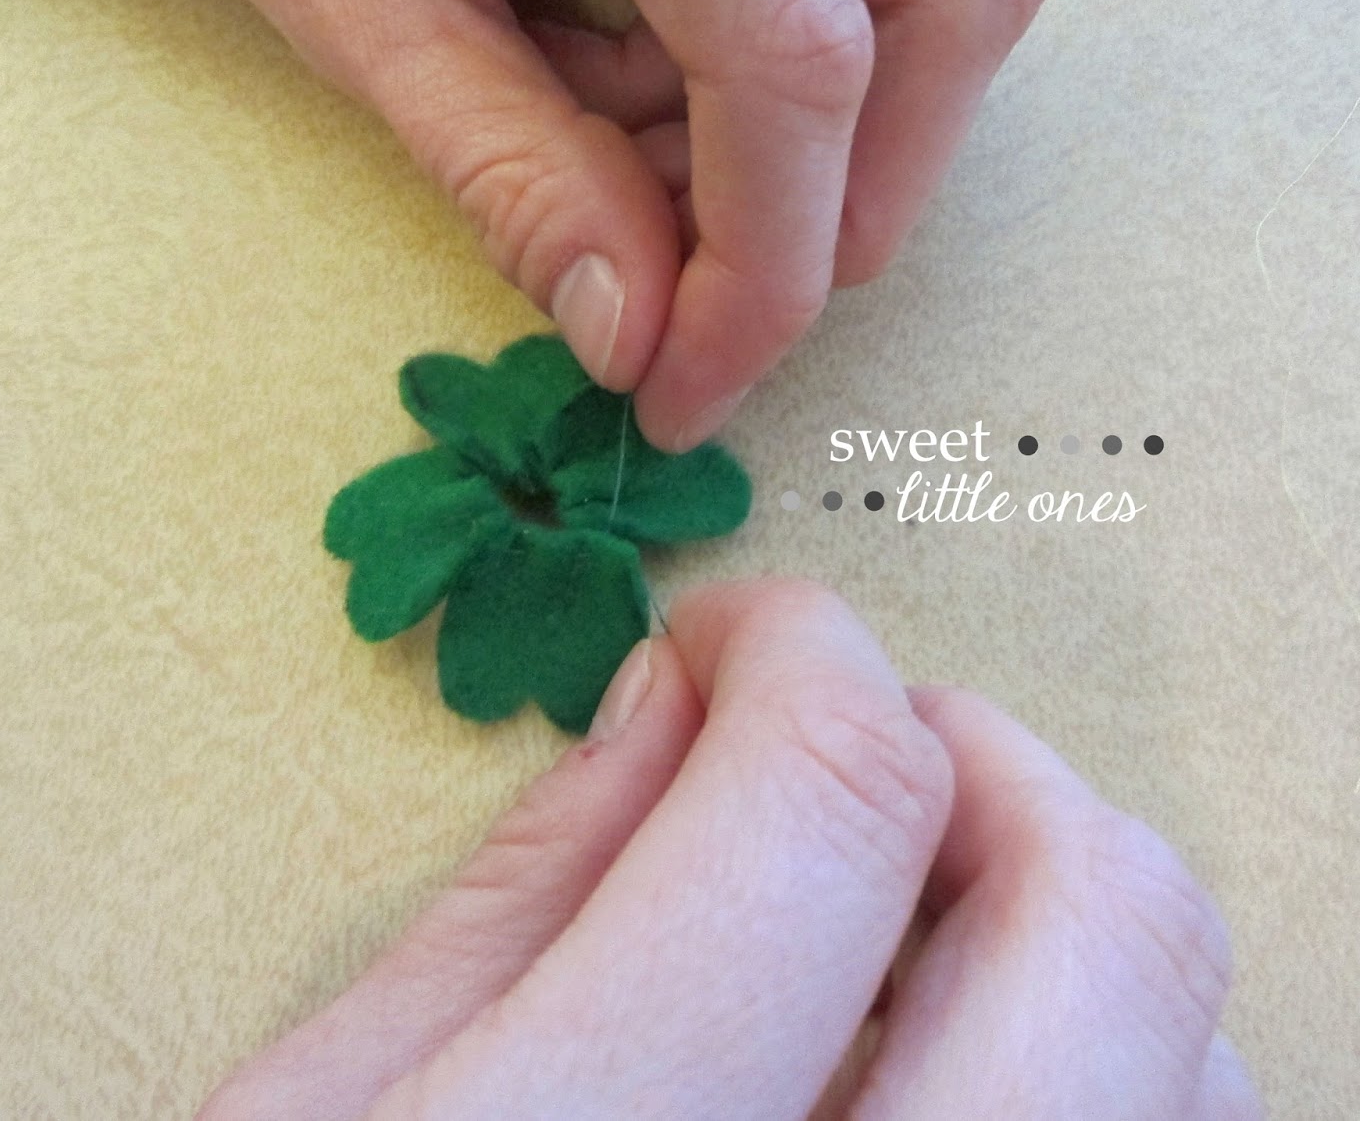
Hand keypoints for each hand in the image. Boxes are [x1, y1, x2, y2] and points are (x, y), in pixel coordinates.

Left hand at [63, 0, 1052, 450]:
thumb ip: (511, 167)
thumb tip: (648, 335)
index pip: (783, 20)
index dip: (770, 248)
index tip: (700, 377)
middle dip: (861, 179)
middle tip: (731, 297)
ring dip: (852, 102)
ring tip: (676, 162)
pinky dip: (816, 15)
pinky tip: (679, 57)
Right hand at [194, 579, 1259, 1119]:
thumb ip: (519, 886)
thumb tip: (671, 695)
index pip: (835, 796)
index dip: (799, 648)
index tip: (733, 637)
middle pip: (1101, 914)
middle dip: (977, 752)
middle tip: (837, 747)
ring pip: (1194, 1065)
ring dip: (1054, 916)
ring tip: (880, 925)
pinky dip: (1098, 1076)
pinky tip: (927, 1078)